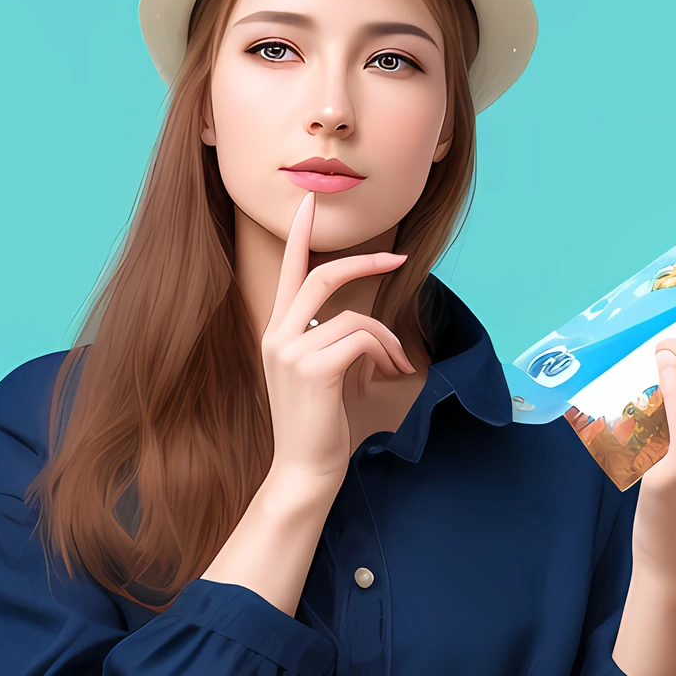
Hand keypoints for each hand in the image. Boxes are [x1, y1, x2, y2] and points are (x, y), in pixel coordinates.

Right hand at [259, 192, 416, 492]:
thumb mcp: (323, 376)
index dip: (300, 235)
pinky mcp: (314, 369)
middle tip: (398, 258)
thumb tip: (369, 328)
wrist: (302, 472)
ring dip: (387, 339)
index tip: (309, 204)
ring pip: (355, 317)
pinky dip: (384, 353)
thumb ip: (334, 342)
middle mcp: (277, 335)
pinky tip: (389, 374)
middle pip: (323, 276)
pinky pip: (362, 338)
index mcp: (277, 333)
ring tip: (397, 365)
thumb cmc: (319, 427)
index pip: (289, 272)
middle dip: (365, 261)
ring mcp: (291, 351)